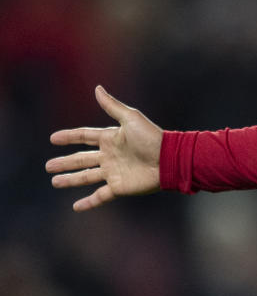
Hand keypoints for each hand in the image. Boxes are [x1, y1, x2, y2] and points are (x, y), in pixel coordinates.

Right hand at [47, 86, 162, 210]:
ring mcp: (113, 172)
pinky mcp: (119, 187)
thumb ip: (112, 106)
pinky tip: (76, 207)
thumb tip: (97, 88)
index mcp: (111, 138)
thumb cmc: (152, 137)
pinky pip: (100, 196)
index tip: (53, 138)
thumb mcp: (130, 118)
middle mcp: (110, 156)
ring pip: (86, 177)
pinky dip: (88, 202)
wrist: (169, 159)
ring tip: (55, 182)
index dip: (69, 137)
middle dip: (65, 163)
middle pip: (82, 159)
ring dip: (70, 180)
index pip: (85, 137)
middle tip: (48, 166)